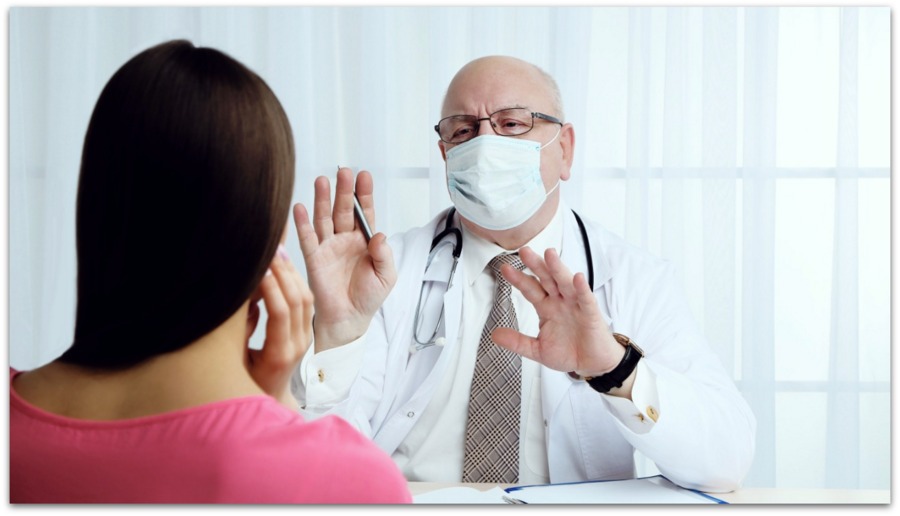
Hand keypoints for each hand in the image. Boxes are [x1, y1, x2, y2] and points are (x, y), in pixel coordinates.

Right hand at [246, 244, 313, 409]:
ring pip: (305, 298)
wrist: (271, 400)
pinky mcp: (307, 332)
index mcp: (280, 354)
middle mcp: (298, 344)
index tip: (258, 266)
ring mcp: (306, 338)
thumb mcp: (237, 362)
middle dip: (283, 272)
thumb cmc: (246, 384)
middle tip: (270, 248)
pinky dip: (296, 280)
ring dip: (292, 272)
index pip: (280, 313)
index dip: (271, 287)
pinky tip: (283, 266)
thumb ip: (241, 333)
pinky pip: (306, 301)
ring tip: (277, 250)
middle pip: (297, 300)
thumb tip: (245, 302)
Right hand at [293, 168, 396, 351]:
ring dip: (323, 200)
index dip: (363, 194)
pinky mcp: (314, 259)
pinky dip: (302, 223)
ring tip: (322, 181)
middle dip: (344, 190)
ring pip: (324, 218)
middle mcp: (345, 240)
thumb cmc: (369, 298)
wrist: (349, 319)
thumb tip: (379, 235)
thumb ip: (384, 255)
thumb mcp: (386, 276)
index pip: (364, 212)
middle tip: (344, 172)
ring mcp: (328, 247)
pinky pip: (307, 239)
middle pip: (343, 210)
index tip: (364, 176)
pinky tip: (299, 207)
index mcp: (365, 241)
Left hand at [491, 246, 632, 395]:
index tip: (505, 269)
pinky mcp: (591, 313)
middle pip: (546, 279)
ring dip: (558, 268)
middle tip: (524, 251)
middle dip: (536, 265)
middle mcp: (560, 301)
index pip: (530, 289)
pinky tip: (577, 277)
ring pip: (565, 283)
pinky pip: (586, 299)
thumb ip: (517, 341)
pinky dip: (582, 288)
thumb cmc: (568, 352)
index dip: (519, 279)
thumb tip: (494, 335)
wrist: (592, 364)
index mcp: (546, 307)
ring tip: (549, 254)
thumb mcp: (537, 349)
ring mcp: (575, 305)